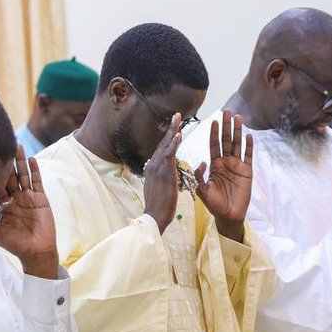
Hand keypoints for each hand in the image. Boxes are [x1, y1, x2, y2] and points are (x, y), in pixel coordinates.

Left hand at [0, 146, 58, 278]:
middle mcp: (16, 198)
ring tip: (16, 146)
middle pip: (10, 177)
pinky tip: (31, 158)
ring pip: (23, 175)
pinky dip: (35, 170)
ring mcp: (29, 197)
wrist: (36, 252)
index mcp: (4, 205)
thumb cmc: (16, 244)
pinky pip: (37, 181)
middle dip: (6, 163)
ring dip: (20, 161)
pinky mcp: (40, 198)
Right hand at [143, 114, 183, 232]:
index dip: (167, 139)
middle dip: (170, 129)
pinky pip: (169, 154)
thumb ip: (163, 179)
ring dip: (173, 130)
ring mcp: (157, 167)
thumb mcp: (160, 189)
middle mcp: (153, 165)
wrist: (154, 216)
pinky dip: (174, 143)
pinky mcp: (164, 171)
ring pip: (166, 144)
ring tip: (179, 118)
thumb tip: (167, 176)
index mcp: (152, 169)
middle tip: (177, 116)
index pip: (161, 150)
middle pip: (163, 143)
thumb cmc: (159, 207)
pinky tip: (179, 134)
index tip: (173, 129)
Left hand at [192, 110, 252, 241]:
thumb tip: (200, 163)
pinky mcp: (247, 172)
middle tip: (226, 111)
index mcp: (215, 165)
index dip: (213, 133)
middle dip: (226, 126)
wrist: (229, 215)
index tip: (213, 121)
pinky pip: (248, 156)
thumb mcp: (202, 191)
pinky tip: (249, 136)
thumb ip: (199, 177)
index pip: (214, 145)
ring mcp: (237, 166)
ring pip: (238, 145)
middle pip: (226, 140)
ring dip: (238, 131)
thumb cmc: (214, 205)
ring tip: (238, 117)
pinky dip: (249, 146)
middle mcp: (226, 163)